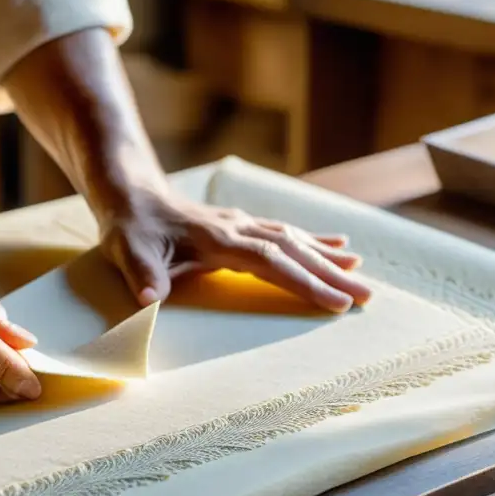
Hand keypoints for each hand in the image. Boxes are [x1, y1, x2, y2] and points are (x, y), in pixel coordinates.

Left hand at [99, 190, 371, 311]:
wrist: (129, 192)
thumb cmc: (129, 227)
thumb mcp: (127, 250)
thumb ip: (142, 273)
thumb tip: (148, 300)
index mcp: (217, 239)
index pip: (270, 262)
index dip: (304, 283)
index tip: (336, 303)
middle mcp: (237, 227)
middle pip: (293, 249)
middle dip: (331, 274)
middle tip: (368, 296)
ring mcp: (241, 223)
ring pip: (294, 238)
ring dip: (327, 256)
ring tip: (361, 272)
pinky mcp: (241, 225)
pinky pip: (285, 232)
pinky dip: (313, 240)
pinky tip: (338, 245)